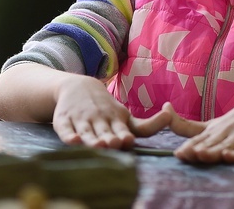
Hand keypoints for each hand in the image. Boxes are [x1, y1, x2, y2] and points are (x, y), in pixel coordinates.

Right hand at [52, 74, 169, 148]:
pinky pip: (64, 129)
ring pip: (86, 132)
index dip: (124, 135)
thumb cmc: (107, 109)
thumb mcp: (126, 116)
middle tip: (113, 144)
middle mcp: (98, 119)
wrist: (78, 87)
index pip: (122, 128)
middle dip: (108, 138)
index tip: (127, 139)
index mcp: (115, 118)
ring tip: (97, 145)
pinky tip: (72, 140)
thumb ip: (147, 126)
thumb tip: (170, 115)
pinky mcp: (63, 121)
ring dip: (91, 138)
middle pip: (104, 132)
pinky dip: (68, 135)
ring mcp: (80, 119)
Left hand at [162, 95, 233, 163]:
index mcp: (214, 129)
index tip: (179, 154)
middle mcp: (227, 131)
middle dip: (199, 149)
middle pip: (211, 143)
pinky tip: (230, 156)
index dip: (189, 147)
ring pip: (227, 144)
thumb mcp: (210, 124)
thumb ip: (186, 125)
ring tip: (203, 155)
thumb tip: (163, 109)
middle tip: (186, 154)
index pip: (199, 139)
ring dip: (215, 150)